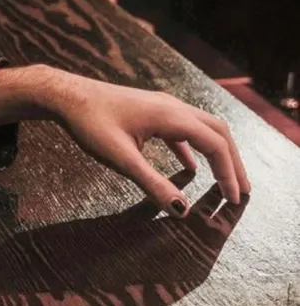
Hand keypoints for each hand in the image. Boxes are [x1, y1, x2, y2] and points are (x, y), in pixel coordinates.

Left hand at [0, 66, 251, 214]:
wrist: (65, 95)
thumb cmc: (89, 123)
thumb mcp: (120, 158)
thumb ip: (152, 184)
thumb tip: (182, 210)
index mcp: (171, 116)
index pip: (214, 145)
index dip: (228, 172)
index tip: (233, 198)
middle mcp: (173, 107)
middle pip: (217, 133)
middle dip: (232, 162)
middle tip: (241, 191)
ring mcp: (162, 106)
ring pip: (202, 128)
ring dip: (216, 153)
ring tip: (224, 180)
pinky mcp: (149, 110)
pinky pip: (181, 129)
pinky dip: (192, 148)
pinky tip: (190, 167)